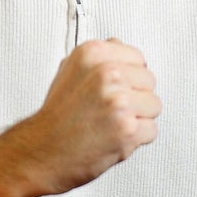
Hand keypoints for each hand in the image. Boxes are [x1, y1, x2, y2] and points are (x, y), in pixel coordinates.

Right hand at [15, 39, 160, 194]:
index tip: (114, 90)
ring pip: (154, 106)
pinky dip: (136, 140)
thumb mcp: (69, 72)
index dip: (129, 77)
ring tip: (110, 124)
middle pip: (149, 81)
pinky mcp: (127, 129)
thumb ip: (98, 58)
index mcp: (94, 54)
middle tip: (108, 111)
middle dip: (134, 98)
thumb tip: (119, 46)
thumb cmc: (55, 117)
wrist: (41, 151)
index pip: (138, 58)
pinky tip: (113, 138)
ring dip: (137, 119)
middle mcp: (107, 73)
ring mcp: (119, 101)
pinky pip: (151, 130)